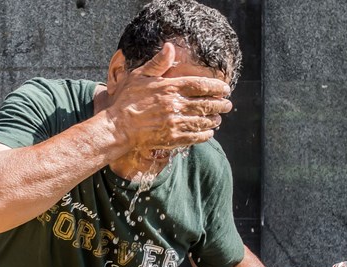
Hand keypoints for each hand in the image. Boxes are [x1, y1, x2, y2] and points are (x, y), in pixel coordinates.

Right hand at [104, 42, 232, 150]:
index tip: (225, 89)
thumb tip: (170, 47)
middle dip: (220, 104)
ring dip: (214, 120)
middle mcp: (176, 104)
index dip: (216, 87)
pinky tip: (209, 133)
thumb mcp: (140, 76)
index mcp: (170, 87)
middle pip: (206, 104)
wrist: (118, 127)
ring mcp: (175, 122)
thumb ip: (158, 62)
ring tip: (219, 118)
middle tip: (228, 105)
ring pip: (203, 121)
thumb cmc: (127, 100)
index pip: (201, 85)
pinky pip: (195, 136)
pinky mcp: (173, 138)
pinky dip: (205, 134)